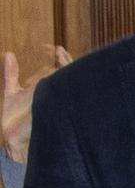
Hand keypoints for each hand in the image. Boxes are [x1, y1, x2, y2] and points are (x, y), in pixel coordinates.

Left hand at [2, 46, 71, 164]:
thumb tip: (8, 54)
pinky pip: (70, 95)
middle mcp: (57, 97)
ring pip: (72, 84)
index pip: (61, 73)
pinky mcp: (60, 110)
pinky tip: (67, 73)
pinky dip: (71, 83)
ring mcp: (60, 103)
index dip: (62, 60)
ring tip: (63, 57)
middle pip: (70, 77)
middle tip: (61, 52)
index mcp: (48, 91)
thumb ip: (11, 73)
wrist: (12, 138)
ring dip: (71, 70)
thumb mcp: (11, 91)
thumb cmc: (12, 119)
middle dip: (69, 63)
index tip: (58, 49)